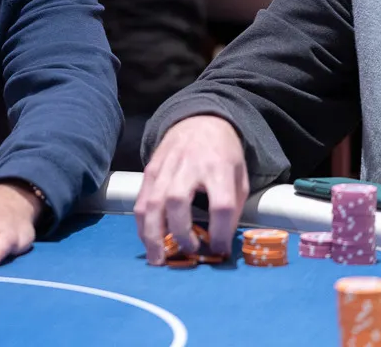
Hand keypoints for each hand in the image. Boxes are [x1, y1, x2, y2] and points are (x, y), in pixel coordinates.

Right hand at [134, 115, 248, 263]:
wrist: (199, 122)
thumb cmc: (223, 155)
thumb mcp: (239, 176)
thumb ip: (232, 206)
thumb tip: (220, 242)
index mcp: (219, 167)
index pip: (220, 204)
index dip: (220, 232)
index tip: (220, 251)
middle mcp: (189, 166)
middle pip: (178, 202)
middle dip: (181, 233)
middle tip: (189, 252)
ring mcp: (165, 167)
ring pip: (153, 203)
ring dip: (154, 235)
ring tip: (158, 259)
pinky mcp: (149, 171)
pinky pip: (141, 201)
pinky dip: (143, 225)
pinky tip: (148, 241)